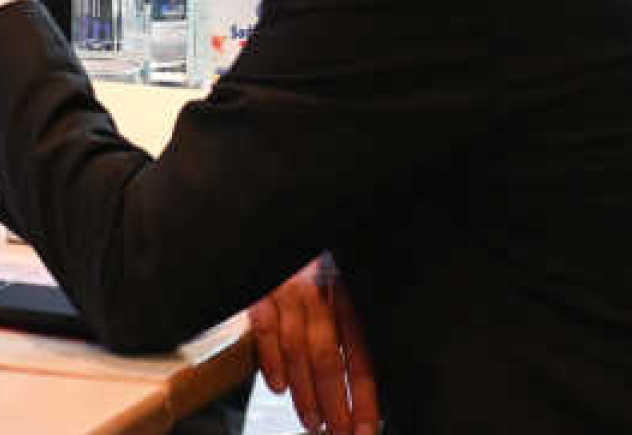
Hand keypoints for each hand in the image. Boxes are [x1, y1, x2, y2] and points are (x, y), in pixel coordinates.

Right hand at [248, 256, 378, 434]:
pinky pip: (265, 331)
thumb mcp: (349, 287)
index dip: (365, 398)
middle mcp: (320, 293)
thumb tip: (371, 380)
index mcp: (349, 295)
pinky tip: (278, 387)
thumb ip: (356, 326)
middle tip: (340, 433)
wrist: (291, 218)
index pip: (361, 356)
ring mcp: (288, 292)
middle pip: (328, 359)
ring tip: (313, 422)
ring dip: (305, 394)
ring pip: (297, 351)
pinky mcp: (260, 292)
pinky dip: (271, 362)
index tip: (366, 429)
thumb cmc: (324, 263)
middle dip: (335, 405)